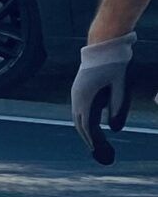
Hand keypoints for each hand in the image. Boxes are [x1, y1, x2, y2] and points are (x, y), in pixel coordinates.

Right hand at [73, 35, 135, 164]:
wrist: (104, 42)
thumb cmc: (115, 62)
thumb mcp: (120, 85)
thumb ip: (117, 106)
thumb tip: (115, 129)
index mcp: (85, 98)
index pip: (87, 126)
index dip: (94, 142)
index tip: (101, 153)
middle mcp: (77, 97)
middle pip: (81, 125)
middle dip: (91, 141)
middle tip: (102, 154)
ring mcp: (77, 93)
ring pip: (80, 119)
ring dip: (88, 132)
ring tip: (98, 145)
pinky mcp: (81, 89)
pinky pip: (82, 110)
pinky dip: (88, 122)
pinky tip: (96, 128)